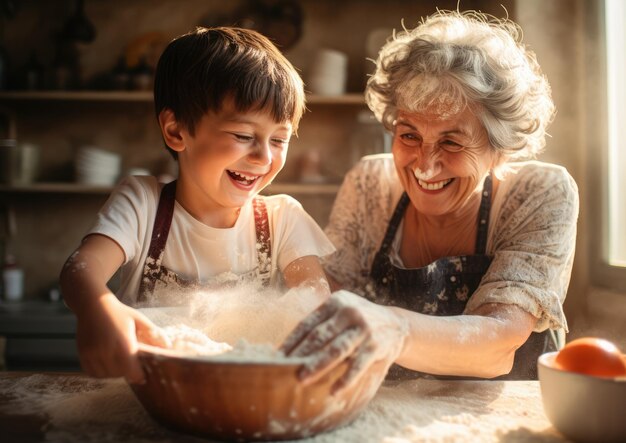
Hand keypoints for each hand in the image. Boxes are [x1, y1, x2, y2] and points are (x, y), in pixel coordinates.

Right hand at [75, 294, 169, 383]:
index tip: (143, 375)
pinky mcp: (83, 355)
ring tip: (119, 361)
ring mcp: (92, 354)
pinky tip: (107, 362)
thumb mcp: (139, 320)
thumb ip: (155, 334)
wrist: (93, 305)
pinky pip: (93, 373)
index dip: (139, 376)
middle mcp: (106, 351)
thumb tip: (169, 347)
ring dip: (114, 372)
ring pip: (107, 375)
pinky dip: (101, 372)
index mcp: (123, 343)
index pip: (132, 372)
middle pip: (120, 374)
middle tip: (131, 363)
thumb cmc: (119, 313)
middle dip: (128, 372)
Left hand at [280, 290, 408, 392]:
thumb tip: (288, 346)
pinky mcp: (376, 345)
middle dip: (301, 355)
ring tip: (303, 379)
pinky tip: (334, 391)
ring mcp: (364, 328)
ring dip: (317, 366)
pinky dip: (345, 379)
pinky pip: (357, 365)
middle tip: (284, 370)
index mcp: (336, 302)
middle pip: (320, 336)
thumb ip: (322, 322)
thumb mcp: (341, 311)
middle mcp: (349, 312)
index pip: (308, 324)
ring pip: (336, 350)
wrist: (397, 325)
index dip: (292, 341)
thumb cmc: (358, 322)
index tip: (278, 356)